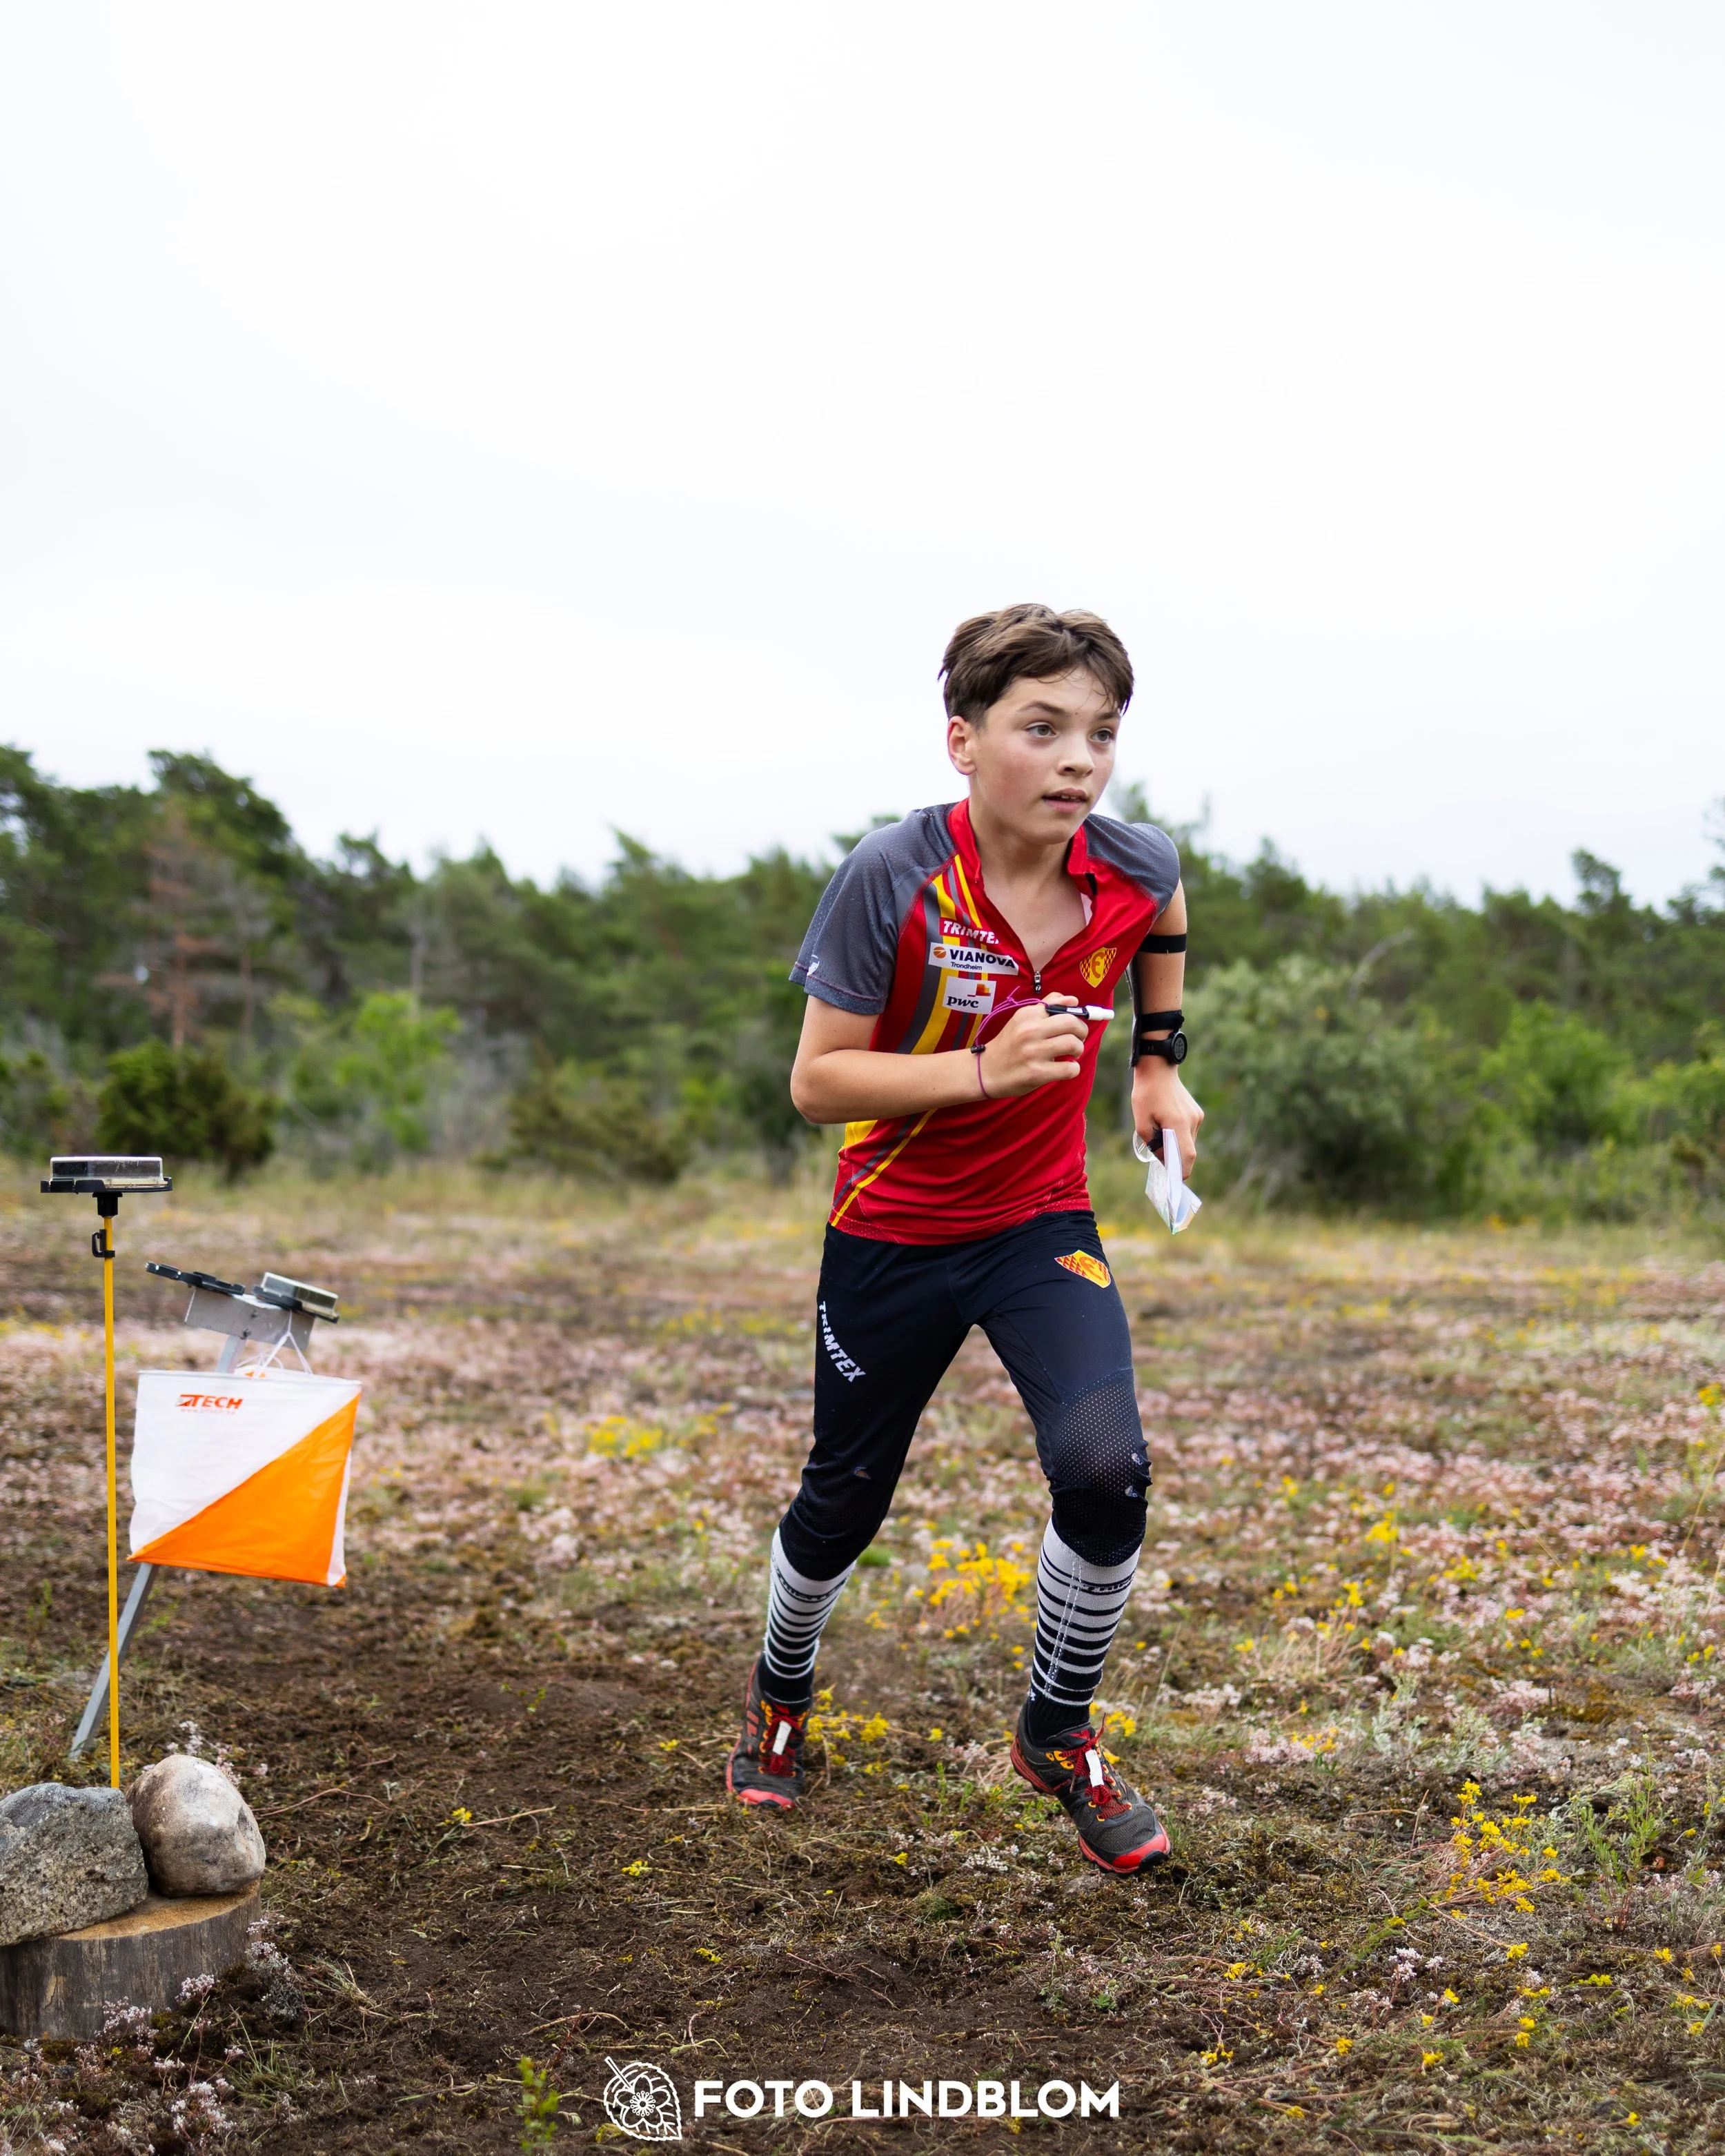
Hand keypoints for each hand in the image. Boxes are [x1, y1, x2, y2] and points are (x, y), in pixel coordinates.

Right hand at [977, 1000, 1090, 1098]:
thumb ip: (1048, 1006)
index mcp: (1027, 1015)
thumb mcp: (1022, 1019)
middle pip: (1072, 1024)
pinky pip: (1070, 1069)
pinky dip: (1073, 1069)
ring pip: (1073, 1045)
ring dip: (1078, 1050)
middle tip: (1078, 1039)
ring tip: (1071, 1054)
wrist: (985, 1070)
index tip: (1075, 1026)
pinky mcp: (1036, 1073)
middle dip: (1082, 1032)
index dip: (1077, 1017)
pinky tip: (1065, 1068)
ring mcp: (1033, 1052)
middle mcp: (1029, 1031)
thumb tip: (1073, 1000)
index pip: (1064, 1008)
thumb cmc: (1009, 1044)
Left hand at [1133, 1060, 1203, 1176]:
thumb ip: (1153, 1144)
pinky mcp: (1196, 1113)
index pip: (1186, 1156)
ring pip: (1188, 1142)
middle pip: (1188, 1151)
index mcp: (1178, 1124)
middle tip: (1161, 1162)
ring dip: (1176, 1146)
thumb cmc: (1146, 1095)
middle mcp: (1192, 1121)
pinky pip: (1188, 1133)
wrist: (1158, 1069)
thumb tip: (1163, 1159)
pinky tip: (1166, 1126)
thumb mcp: (1141, 1122)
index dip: (1182, 1171)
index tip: (1175, 1182)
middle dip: (1175, 1160)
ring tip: (1159, 1136)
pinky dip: (1178, 1136)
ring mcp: (1196, 1116)